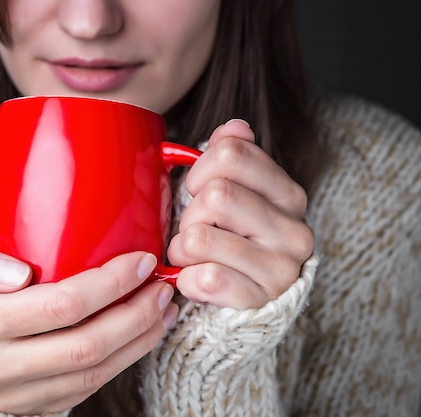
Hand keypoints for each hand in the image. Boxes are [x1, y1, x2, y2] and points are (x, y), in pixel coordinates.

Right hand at [0, 245, 177, 414]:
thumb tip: (20, 273)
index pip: (59, 305)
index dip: (109, 284)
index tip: (140, 261)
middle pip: (84, 346)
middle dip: (135, 315)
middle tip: (161, 288)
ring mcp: (12, 395)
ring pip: (90, 375)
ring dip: (137, 342)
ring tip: (162, 312)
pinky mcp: (29, 408)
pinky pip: (84, 391)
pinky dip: (121, 363)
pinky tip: (140, 337)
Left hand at [167, 119, 313, 308]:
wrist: (249, 298)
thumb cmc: (232, 236)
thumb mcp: (234, 192)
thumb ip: (233, 157)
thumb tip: (236, 127)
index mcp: (288, 194)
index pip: (232, 153)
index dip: (201, 168)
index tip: (198, 187)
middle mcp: (294, 230)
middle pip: (215, 195)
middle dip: (189, 213)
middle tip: (196, 227)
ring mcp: (282, 269)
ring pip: (199, 238)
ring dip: (182, 248)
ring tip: (194, 255)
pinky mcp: (260, 300)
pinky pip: (203, 279)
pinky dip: (186, 279)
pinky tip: (196, 278)